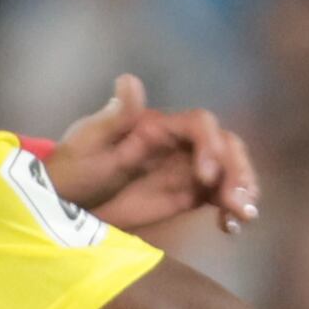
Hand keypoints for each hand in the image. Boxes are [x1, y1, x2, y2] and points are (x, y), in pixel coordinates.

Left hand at [46, 75, 259, 236]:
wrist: (66, 200)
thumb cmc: (75, 167)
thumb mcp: (90, 142)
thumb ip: (115, 117)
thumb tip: (129, 81)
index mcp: (159, 125)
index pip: (200, 125)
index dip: (210, 146)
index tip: (205, 176)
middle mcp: (180, 144)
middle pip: (225, 146)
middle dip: (236, 170)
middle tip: (237, 202)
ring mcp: (186, 169)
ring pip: (228, 171)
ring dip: (242, 189)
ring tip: (242, 216)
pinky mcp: (187, 194)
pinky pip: (219, 197)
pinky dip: (231, 209)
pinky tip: (231, 227)